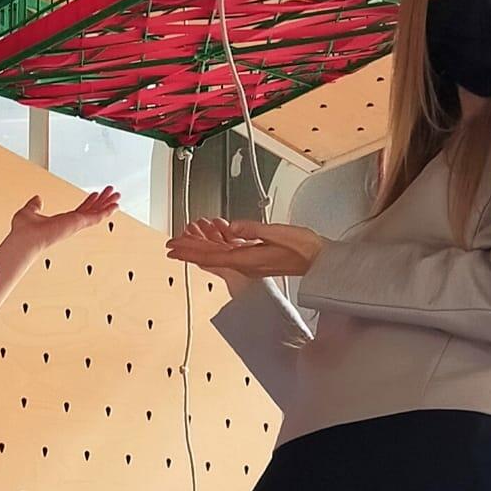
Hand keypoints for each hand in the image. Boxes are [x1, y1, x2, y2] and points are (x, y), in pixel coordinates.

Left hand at [10, 187, 120, 248]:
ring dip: (107, 203)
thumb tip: (37, 199)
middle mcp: (71, 224)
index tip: (96, 194)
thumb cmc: (24, 230)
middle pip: (92, 211)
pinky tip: (115, 205)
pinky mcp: (78, 223)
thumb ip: (34, 205)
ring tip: (117, 195)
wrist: (25, 238)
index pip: (80, 211)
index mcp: (62, 221)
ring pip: (96, 213)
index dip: (89, 202)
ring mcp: (75, 224)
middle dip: (103, 202)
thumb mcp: (28, 211)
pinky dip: (106, 211)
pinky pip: (96, 216)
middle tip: (113, 193)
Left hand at [165, 218, 323, 283]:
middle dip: (189, 250)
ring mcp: (250, 261)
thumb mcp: (278, 233)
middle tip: (170, 244)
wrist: (319, 261)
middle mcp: (245, 263)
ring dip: (202, 244)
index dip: (189, 251)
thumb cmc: (304, 248)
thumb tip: (231, 227)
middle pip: (209, 256)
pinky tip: (215, 235)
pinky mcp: (257, 258)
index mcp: (246, 258)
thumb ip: (253, 230)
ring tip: (188, 236)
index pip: (210, 255)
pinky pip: (231, 250)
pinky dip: (220, 242)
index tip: (173, 247)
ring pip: (218, 253)